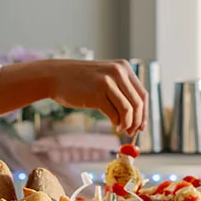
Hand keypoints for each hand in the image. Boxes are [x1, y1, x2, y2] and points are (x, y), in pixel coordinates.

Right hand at [0, 58, 146, 137]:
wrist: (56, 76)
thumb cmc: (81, 80)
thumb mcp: (105, 77)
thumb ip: (121, 90)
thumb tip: (137, 116)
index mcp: (124, 67)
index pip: (143, 94)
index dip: (145, 113)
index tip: (142, 126)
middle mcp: (118, 72)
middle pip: (138, 103)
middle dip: (137, 122)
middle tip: (132, 132)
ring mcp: (107, 82)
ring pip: (128, 110)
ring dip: (127, 124)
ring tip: (121, 130)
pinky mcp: (97, 93)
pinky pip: (114, 113)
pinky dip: (117, 123)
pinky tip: (114, 125)